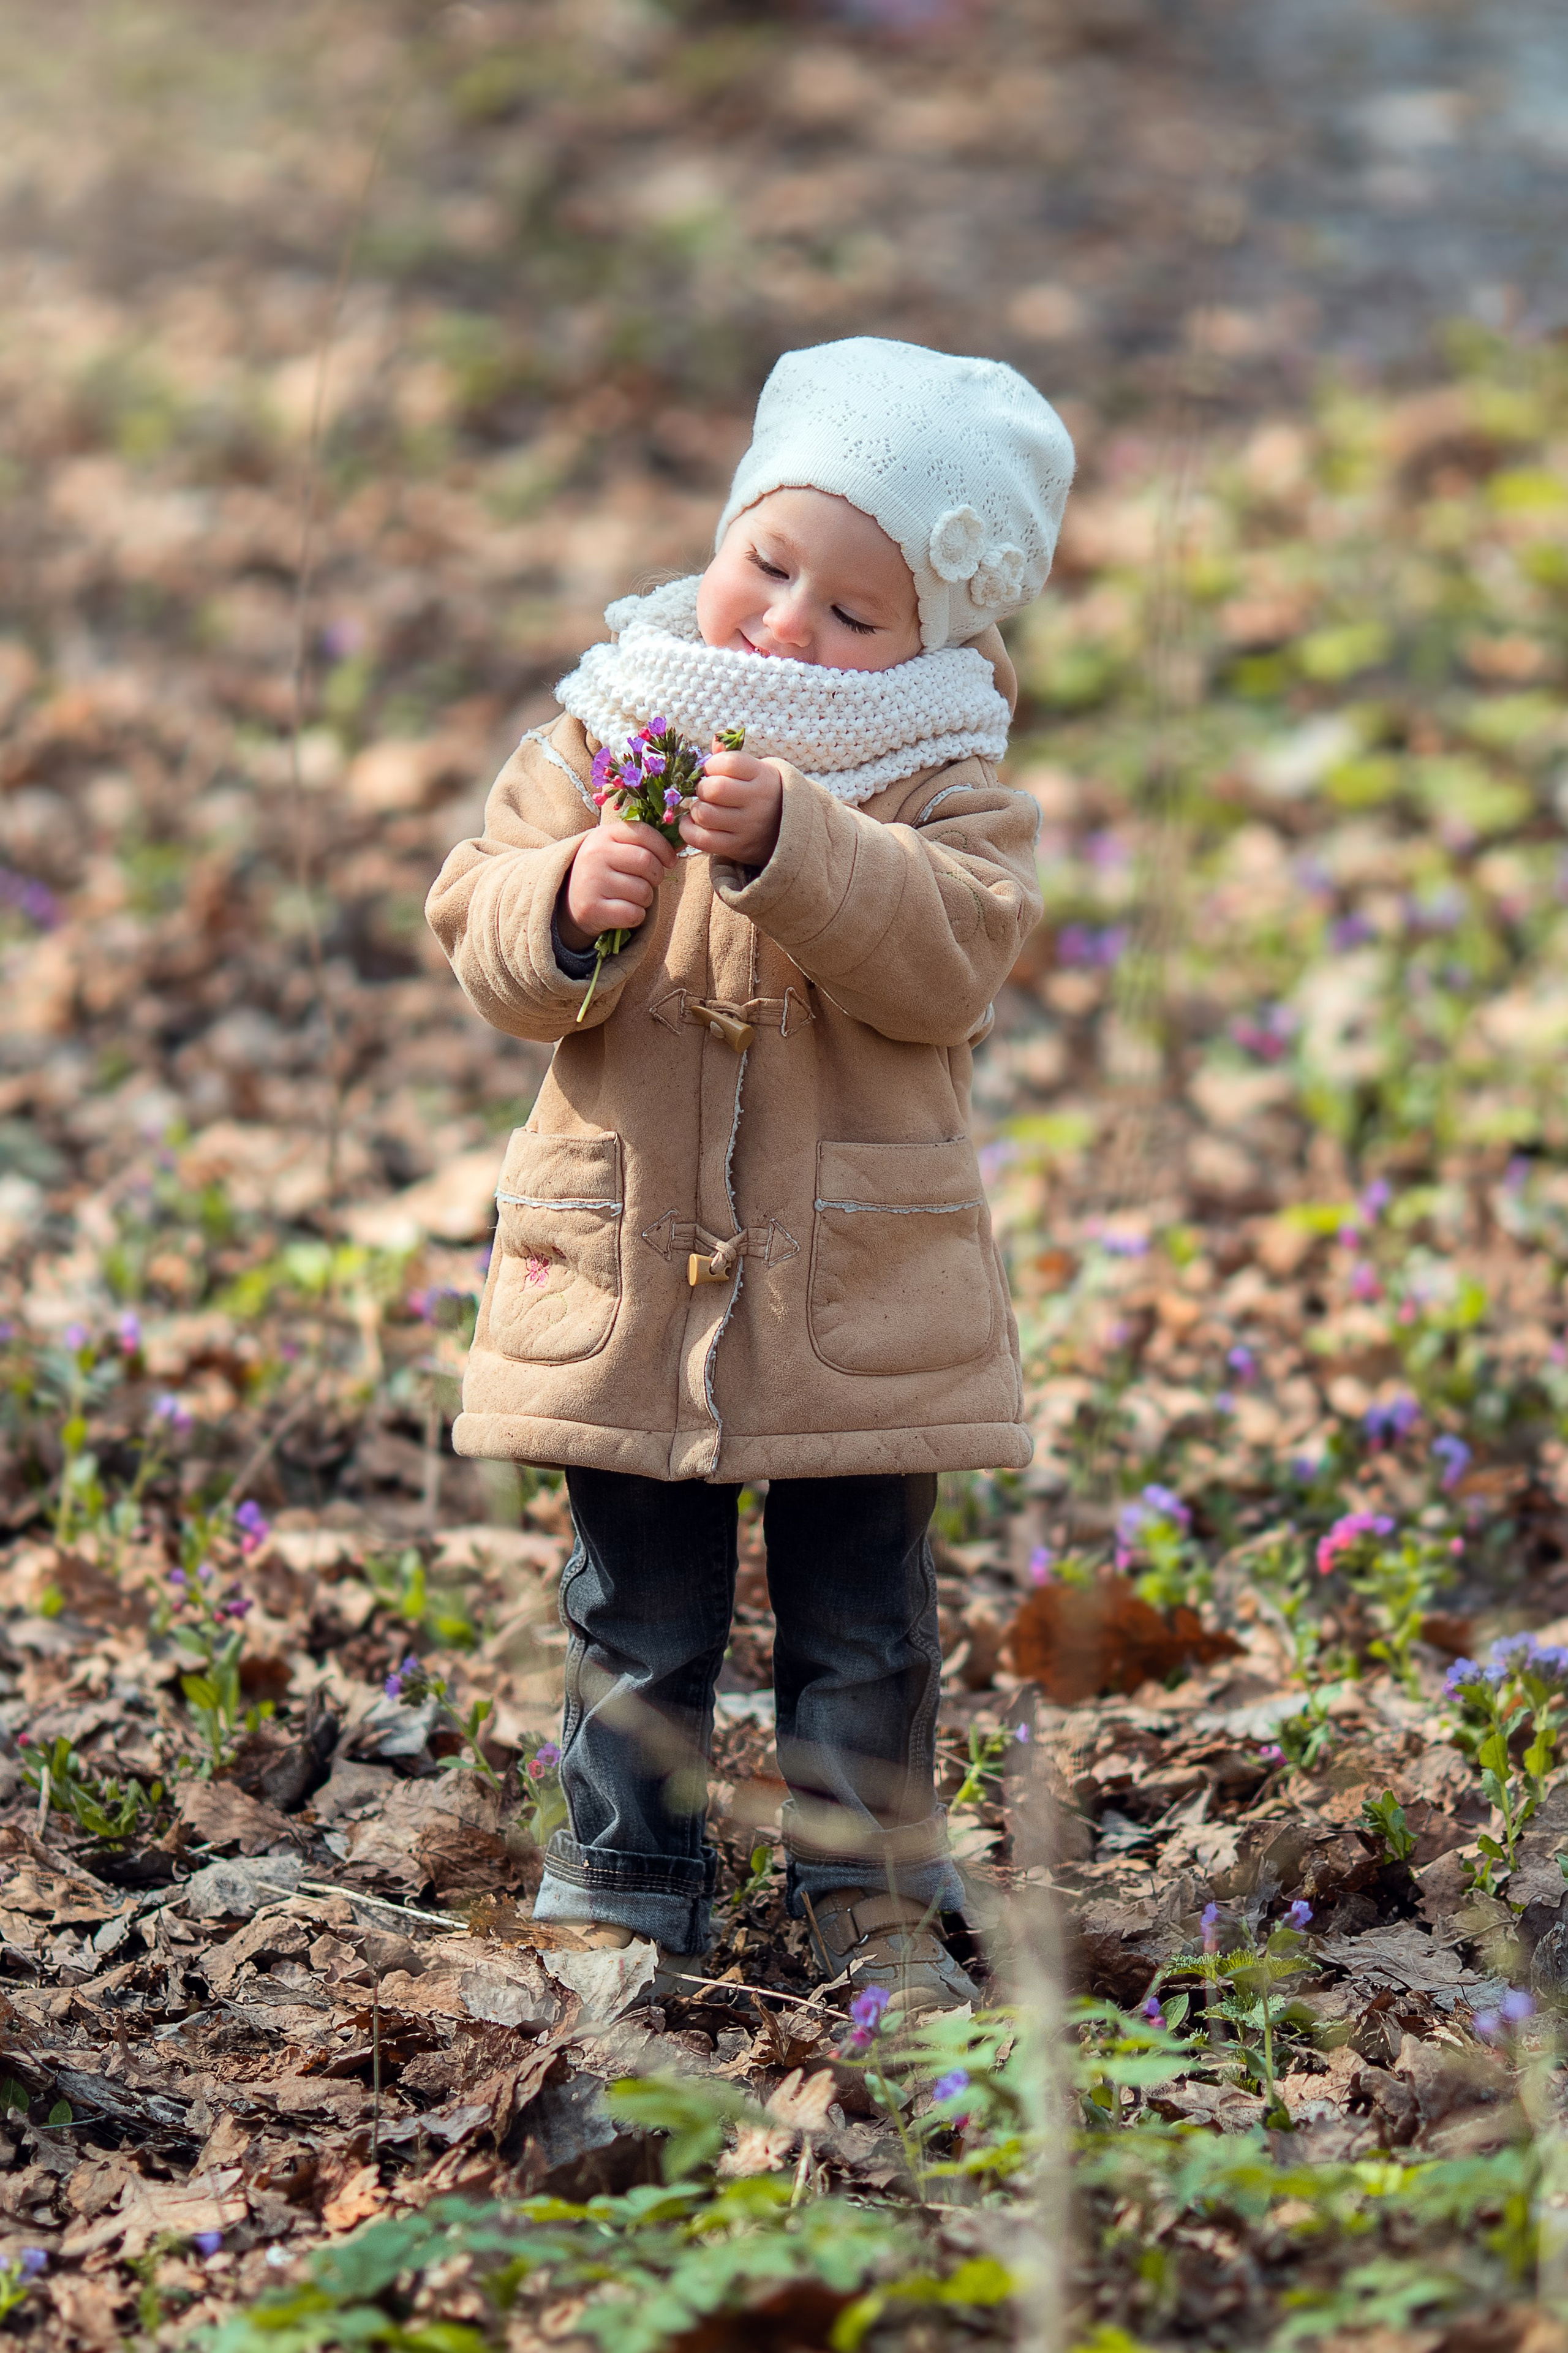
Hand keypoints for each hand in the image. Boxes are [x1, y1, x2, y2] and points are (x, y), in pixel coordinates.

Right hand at [559, 810, 677, 949]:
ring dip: (646, 898)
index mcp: (604, 835)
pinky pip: (633, 914)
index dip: (664, 848)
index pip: (644, 833)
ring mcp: (591, 882)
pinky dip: (636, 916)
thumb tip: (683, 843)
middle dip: (656, 875)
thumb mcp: (618, 848)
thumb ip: (645, 843)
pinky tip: (623, 910)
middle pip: (647, 863)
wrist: (572, 899)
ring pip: (643, 892)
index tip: (670, 861)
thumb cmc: (607, 870)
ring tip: (631, 896)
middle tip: (648, 881)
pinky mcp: (592, 909)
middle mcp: (595, 855)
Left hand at [680, 748, 783, 868]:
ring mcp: (749, 826)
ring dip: (695, 809)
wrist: (787, 828)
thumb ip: (732, 755)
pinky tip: (693, 823)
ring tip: (702, 808)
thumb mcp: (754, 770)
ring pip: (705, 814)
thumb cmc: (760, 792)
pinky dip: (688, 830)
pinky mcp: (738, 847)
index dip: (711, 765)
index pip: (728, 763)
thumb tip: (715, 739)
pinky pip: (702, 839)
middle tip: (705, 792)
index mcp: (763, 776)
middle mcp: (758, 801)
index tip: (712, 771)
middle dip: (701, 788)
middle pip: (714, 789)